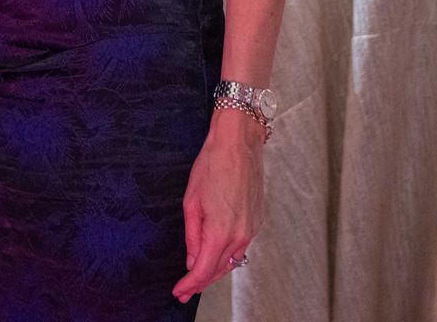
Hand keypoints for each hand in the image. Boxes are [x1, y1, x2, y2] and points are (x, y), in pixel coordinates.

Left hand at [173, 109, 264, 301]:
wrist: (239, 145)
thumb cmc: (212, 166)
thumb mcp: (192, 201)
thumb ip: (193, 235)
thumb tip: (193, 260)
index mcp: (221, 231)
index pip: (204, 270)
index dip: (190, 284)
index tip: (179, 292)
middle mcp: (240, 235)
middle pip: (219, 270)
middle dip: (200, 282)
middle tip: (184, 290)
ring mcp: (252, 229)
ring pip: (232, 261)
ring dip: (214, 271)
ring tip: (196, 278)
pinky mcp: (257, 222)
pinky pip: (240, 247)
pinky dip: (227, 256)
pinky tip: (216, 257)